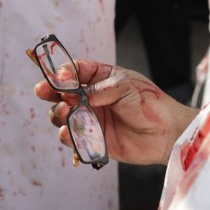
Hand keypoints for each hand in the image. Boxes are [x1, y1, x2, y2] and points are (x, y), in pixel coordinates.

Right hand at [34, 60, 198, 164]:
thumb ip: (101, 89)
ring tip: (66, 112)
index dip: (62, 71)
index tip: (56, 75)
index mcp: (100, 78)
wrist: (166, 134)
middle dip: (49, 90)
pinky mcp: (92, 139)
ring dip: (58, 112)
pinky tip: (68, 133)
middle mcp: (91, 98)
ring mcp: (90, 118)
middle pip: (61, 92)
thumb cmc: (150, 104)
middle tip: (42, 90)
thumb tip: (78, 94)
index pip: (75, 70)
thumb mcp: (127, 87)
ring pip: (62, 114)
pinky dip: (67, 135)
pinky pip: (72, 137)